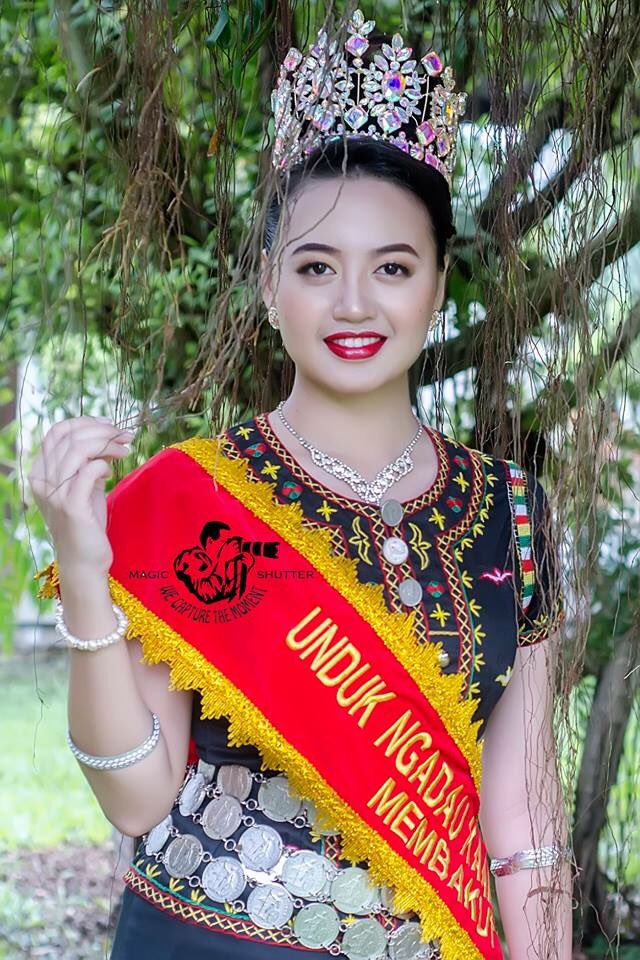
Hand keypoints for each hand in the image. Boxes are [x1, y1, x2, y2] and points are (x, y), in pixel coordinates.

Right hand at [28, 416, 134, 576]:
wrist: (84, 561)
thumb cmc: (87, 523)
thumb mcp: (84, 486)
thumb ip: (86, 463)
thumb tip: (105, 436)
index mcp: (41, 473)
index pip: (56, 432)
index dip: (84, 422)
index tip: (109, 424)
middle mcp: (42, 481)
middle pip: (69, 436)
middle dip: (101, 430)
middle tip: (125, 435)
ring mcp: (55, 494)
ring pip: (79, 449)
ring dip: (107, 444)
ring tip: (125, 450)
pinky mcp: (71, 506)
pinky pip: (89, 470)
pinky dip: (104, 465)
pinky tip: (111, 473)